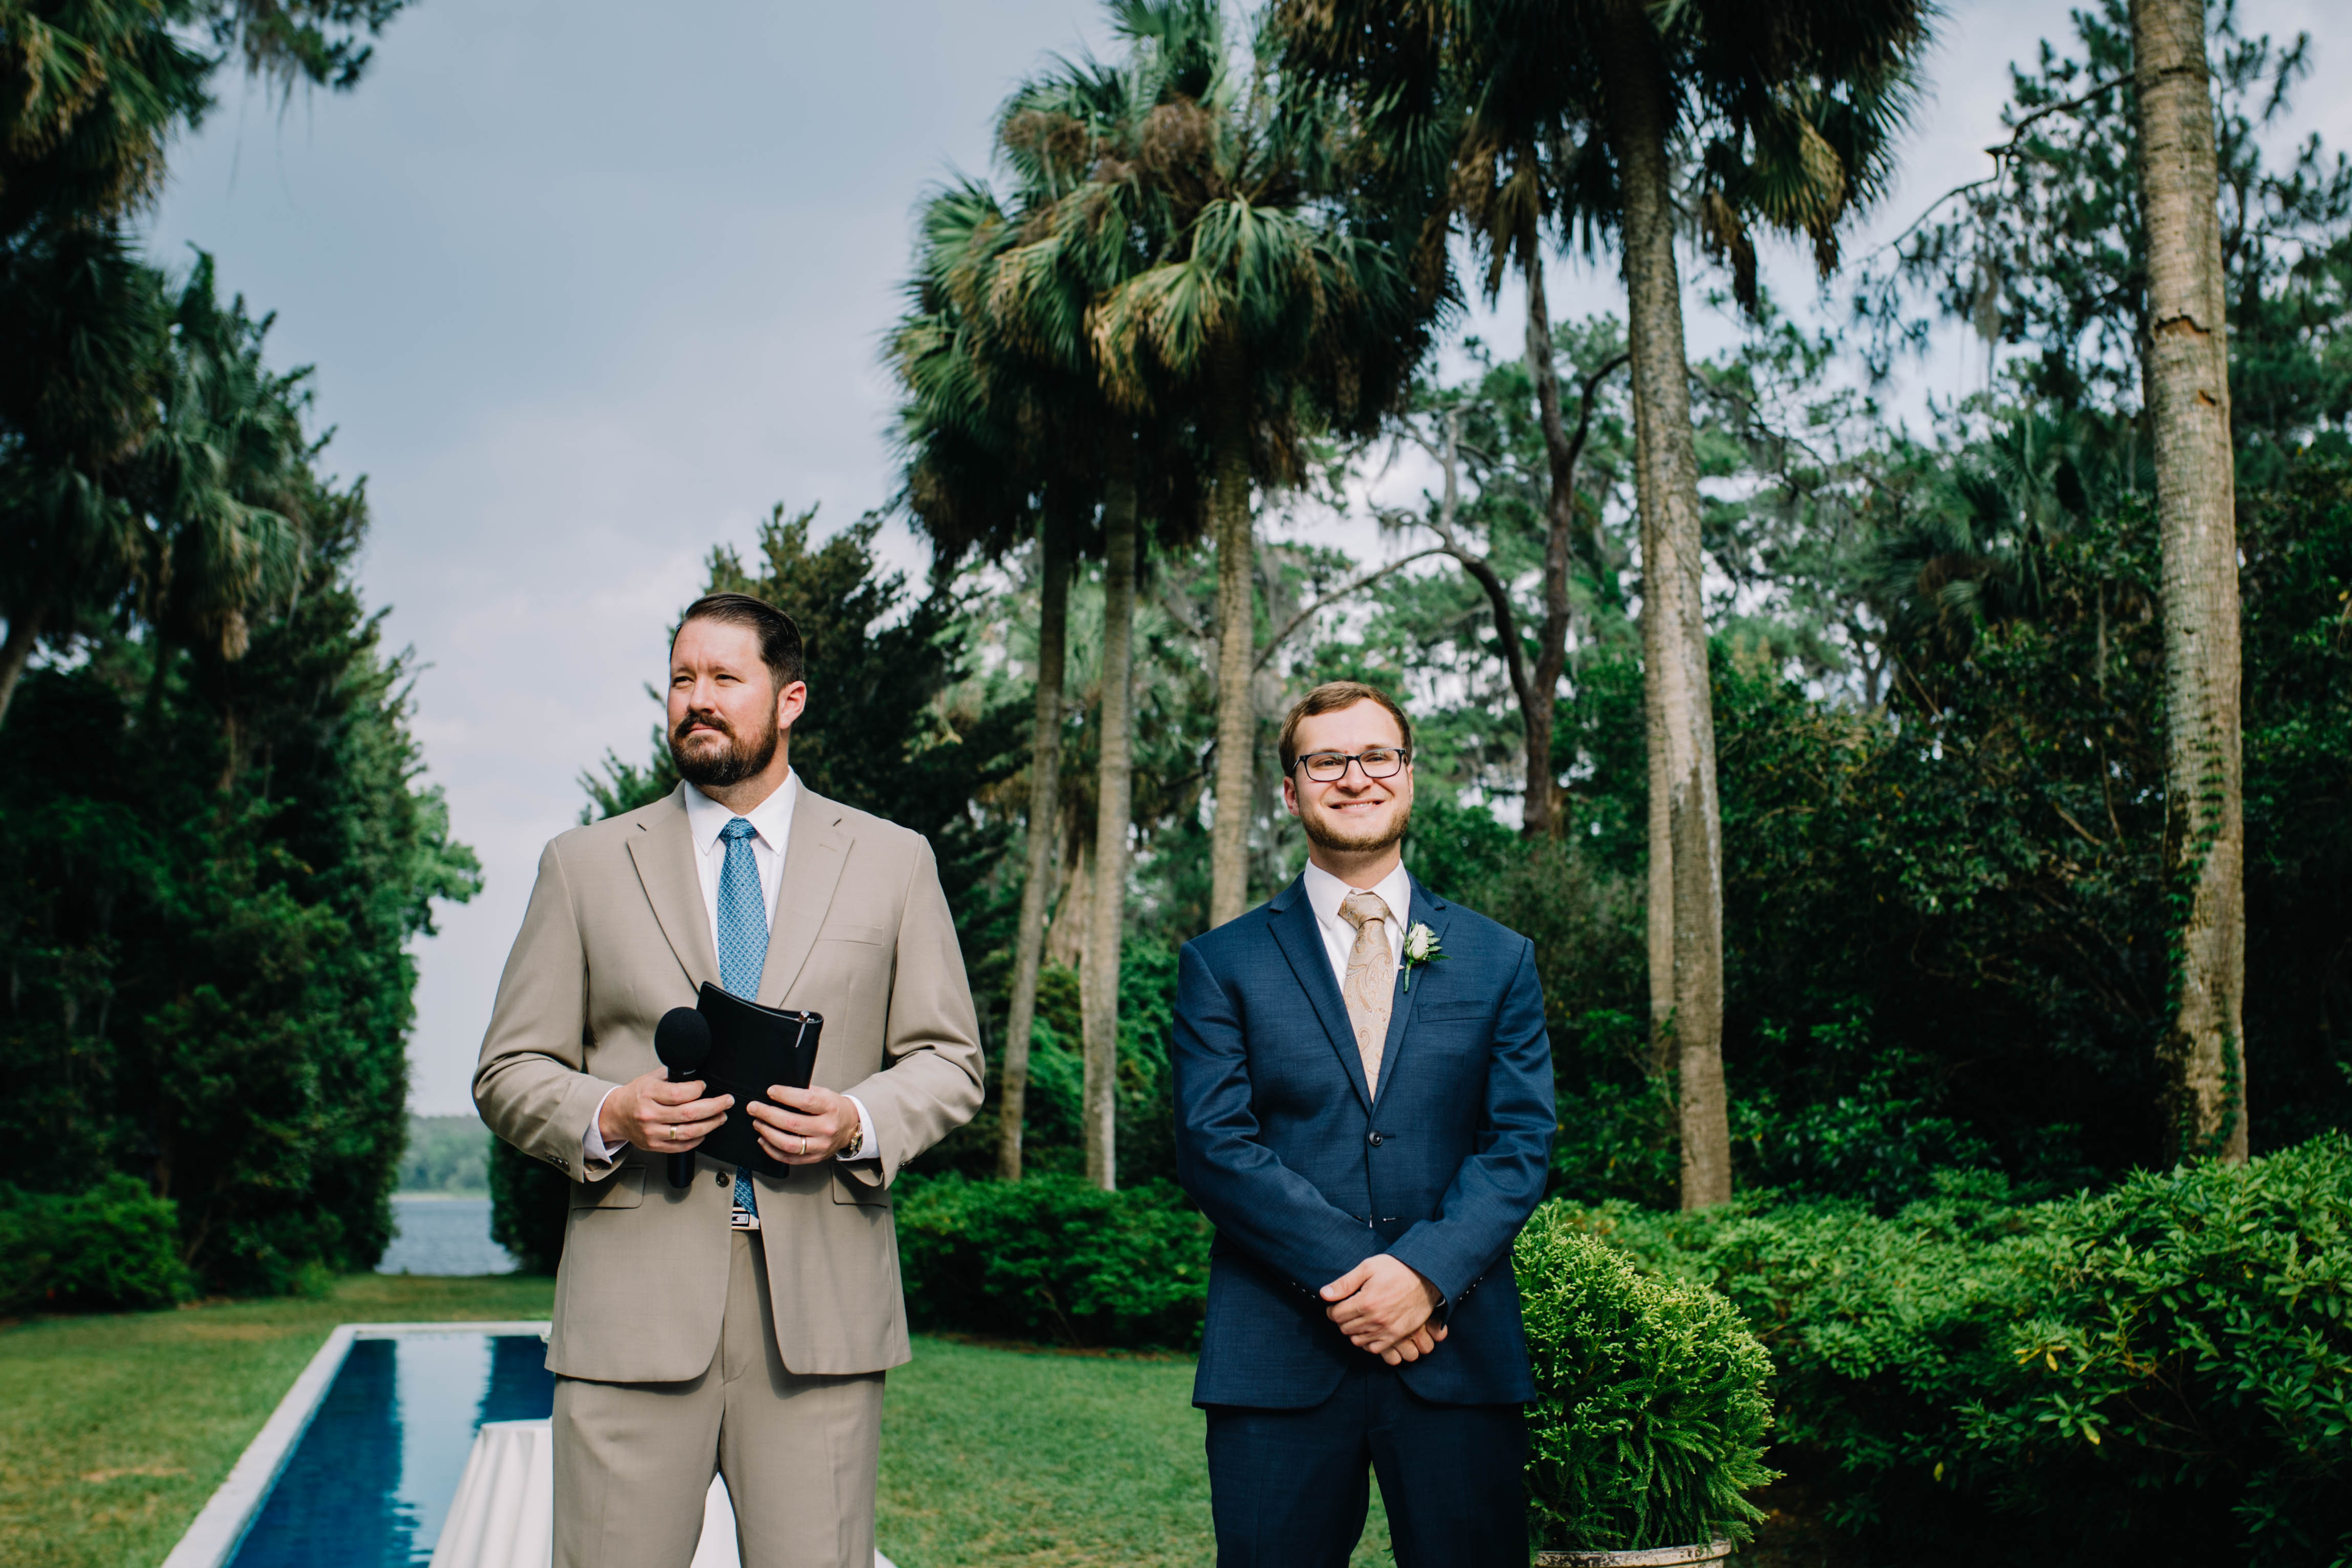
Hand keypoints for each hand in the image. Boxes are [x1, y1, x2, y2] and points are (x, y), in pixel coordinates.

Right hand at [601, 1070, 732, 1155]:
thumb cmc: (636, 1094)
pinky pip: (681, 1146)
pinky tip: (705, 1131)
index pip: (680, 1094)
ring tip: (721, 1117)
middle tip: (727, 1101)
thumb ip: (673, 1076)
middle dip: (714, 1107)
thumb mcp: (650, 1078)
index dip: (698, 1089)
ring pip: (688, 1132)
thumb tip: (698, 1073)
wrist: (615, 1115)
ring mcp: (651, 1132)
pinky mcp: (653, 1145)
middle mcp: (649, 1114)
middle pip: (689, 1113)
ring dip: (711, 1124)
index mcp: (648, 1093)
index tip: (704, 1085)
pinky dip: (697, 1139)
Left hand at [747, 1083, 857, 1163]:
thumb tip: (776, 1091)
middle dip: (767, 1114)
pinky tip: (763, 1139)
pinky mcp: (814, 1158)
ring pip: (788, 1143)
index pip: (805, 1101)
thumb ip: (804, 1091)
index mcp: (830, 1107)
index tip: (770, 1091)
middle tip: (754, 1108)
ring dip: (767, 1133)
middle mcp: (826, 1128)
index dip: (784, 1095)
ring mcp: (820, 1146)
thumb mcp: (824, 1093)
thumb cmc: (834, 1108)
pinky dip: (772, 1150)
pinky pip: (789, 1158)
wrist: (850, 1127)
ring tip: (757, 1123)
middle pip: (791, 1123)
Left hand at [1321, 1254, 1446, 1363]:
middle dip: (1342, 1319)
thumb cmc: (1397, 1269)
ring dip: (1353, 1331)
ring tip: (1358, 1318)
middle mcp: (1374, 1320)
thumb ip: (1345, 1283)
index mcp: (1365, 1302)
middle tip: (1347, 1309)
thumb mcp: (1368, 1267)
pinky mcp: (1397, 1336)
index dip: (1332, 1308)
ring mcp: (1386, 1330)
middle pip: (1345, 1328)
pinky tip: (1369, 1329)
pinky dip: (1367, 1342)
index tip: (1337, 1304)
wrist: (1427, 1278)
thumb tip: (1324, 1294)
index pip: (1336, 1315)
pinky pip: (1374, 1348)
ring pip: (1357, 1340)